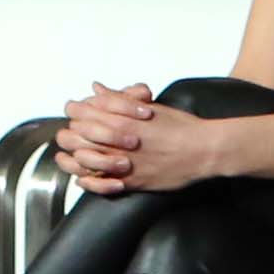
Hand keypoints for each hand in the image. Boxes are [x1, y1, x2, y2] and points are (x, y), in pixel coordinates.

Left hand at [55, 83, 224, 196]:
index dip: (75, 111)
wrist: (204, 150)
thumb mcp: (149, 107)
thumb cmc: (182, 127)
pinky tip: (83, 176)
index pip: (84, 112)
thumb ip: (119, 99)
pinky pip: (98, 184)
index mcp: (123, 119)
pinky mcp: (130, 181)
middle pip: (77, 136)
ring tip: (72, 154)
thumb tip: (97, 89)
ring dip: (73, 157)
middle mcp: (119, 140)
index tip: (74, 111)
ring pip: (82, 160)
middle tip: (69, 133)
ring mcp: (123, 162)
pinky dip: (87, 180)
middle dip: (69, 133)